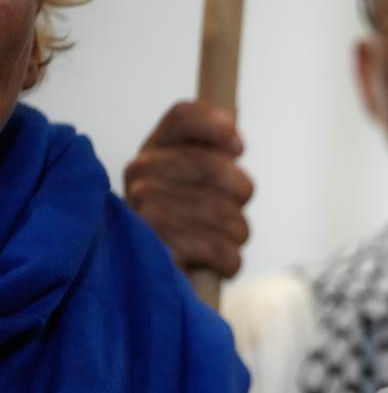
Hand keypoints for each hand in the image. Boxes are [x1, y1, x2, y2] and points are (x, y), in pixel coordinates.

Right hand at [123, 101, 253, 277]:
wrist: (150, 276)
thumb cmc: (187, 222)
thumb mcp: (197, 180)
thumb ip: (215, 153)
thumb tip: (235, 143)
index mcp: (155, 148)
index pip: (184, 115)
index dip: (217, 127)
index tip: (239, 149)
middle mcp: (142, 172)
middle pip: (219, 168)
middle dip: (240, 196)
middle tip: (232, 213)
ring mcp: (144, 208)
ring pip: (227, 214)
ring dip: (237, 234)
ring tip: (221, 241)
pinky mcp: (156, 246)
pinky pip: (221, 250)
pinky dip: (231, 262)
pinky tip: (218, 262)